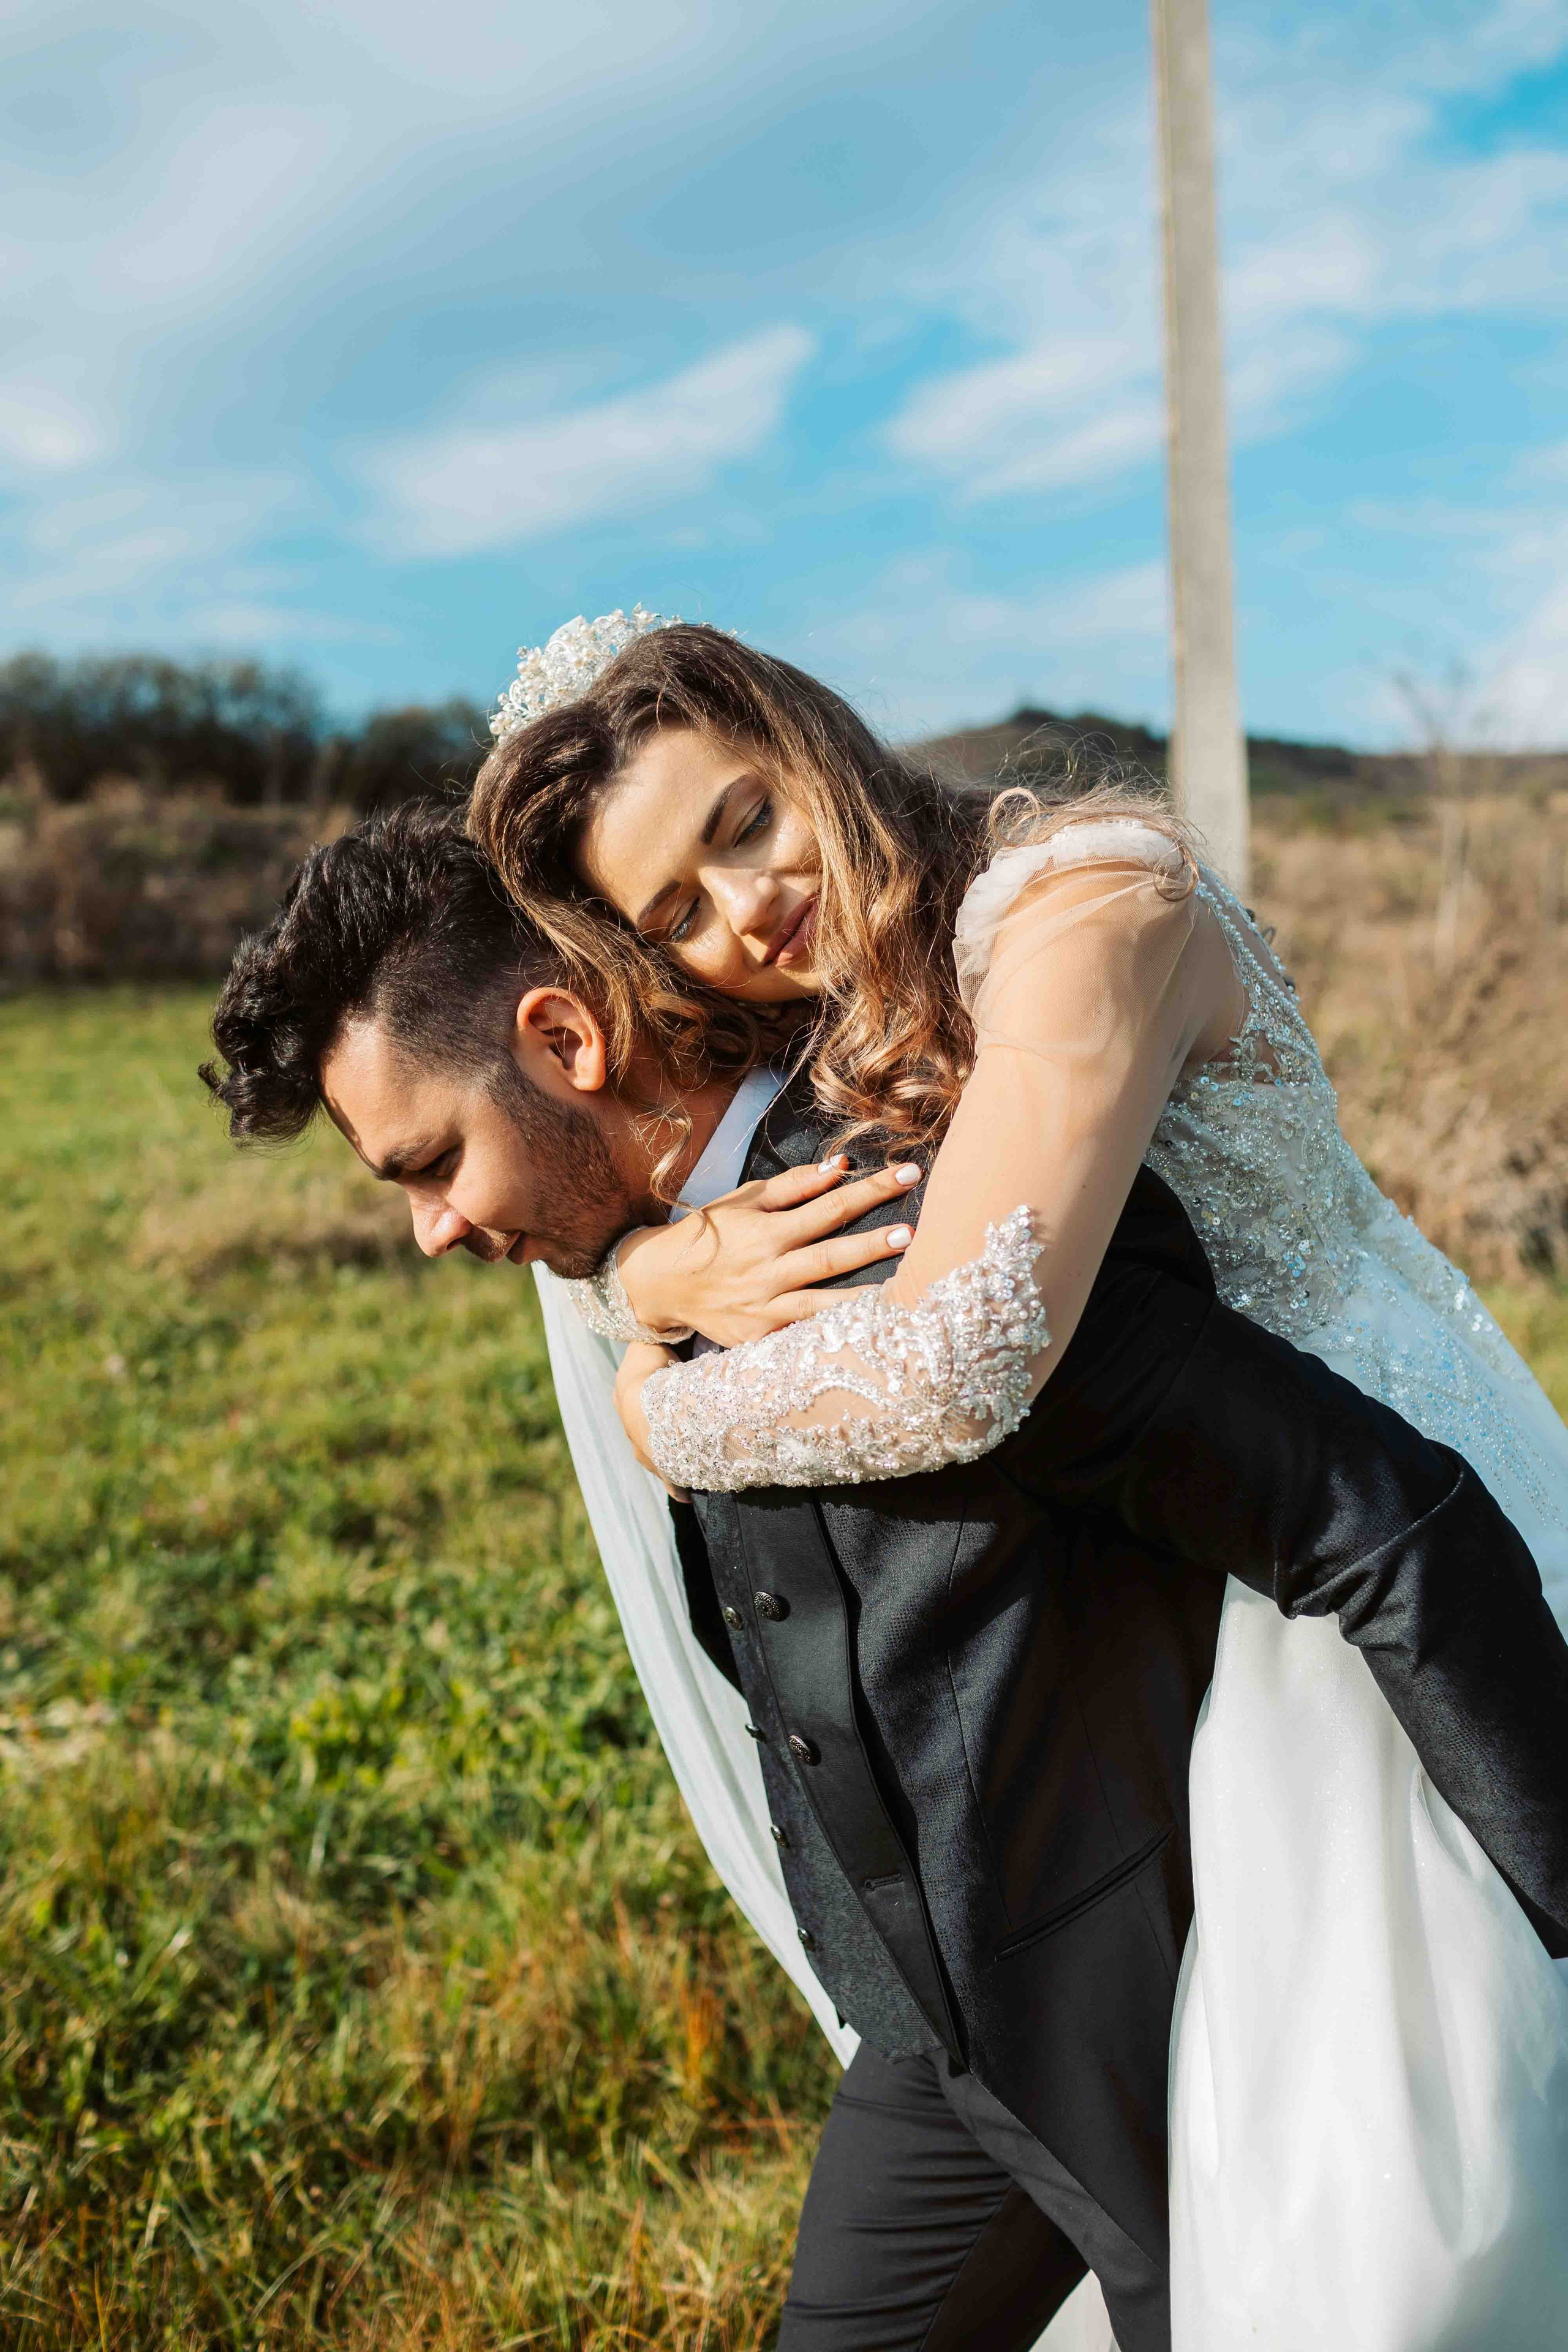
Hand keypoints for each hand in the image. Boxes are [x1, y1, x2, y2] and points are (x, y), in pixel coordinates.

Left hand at [614, 1340, 685, 1496]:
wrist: (651, 1408)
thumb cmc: (652, 1374)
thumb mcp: (650, 1345)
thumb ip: (656, 1335)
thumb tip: (662, 1324)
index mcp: (624, 1398)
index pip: (633, 1396)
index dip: (647, 1393)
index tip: (659, 1394)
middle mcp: (631, 1428)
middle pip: (641, 1428)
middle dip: (653, 1428)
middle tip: (672, 1427)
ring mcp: (646, 1452)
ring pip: (654, 1455)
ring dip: (666, 1455)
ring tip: (683, 1457)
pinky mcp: (663, 1470)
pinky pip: (672, 1482)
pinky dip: (677, 1488)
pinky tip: (684, 1496)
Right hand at [616, 1157, 921, 1348]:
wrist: (658, 1283)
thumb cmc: (709, 1234)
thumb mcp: (744, 1201)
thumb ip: (794, 1186)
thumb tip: (840, 1168)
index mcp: (766, 1232)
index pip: (830, 1207)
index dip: (871, 1190)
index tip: (909, 1174)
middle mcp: (767, 1271)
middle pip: (831, 1257)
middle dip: (873, 1245)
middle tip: (913, 1235)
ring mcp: (763, 1309)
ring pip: (822, 1307)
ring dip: (864, 1300)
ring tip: (904, 1296)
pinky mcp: (759, 1339)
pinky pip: (803, 1337)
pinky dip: (834, 1334)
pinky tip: (868, 1334)